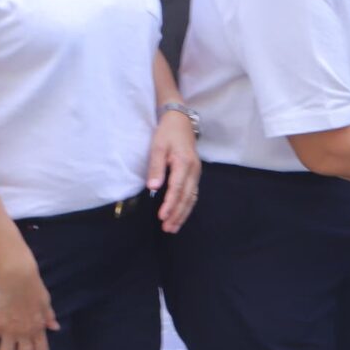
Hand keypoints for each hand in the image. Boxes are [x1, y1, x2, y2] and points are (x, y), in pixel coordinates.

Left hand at [146, 110, 201, 232]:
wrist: (180, 121)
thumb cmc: (167, 133)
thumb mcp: (157, 146)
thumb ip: (156, 167)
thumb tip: (153, 188)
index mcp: (183, 163)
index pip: (177, 188)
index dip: (170, 204)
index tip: (162, 216)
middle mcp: (193, 170)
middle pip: (187, 196)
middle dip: (177, 214)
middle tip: (168, 228)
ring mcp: (196, 172)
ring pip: (192, 197)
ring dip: (183, 213)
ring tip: (173, 227)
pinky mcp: (195, 174)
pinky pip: (193, 193)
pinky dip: (187, 206)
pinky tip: (180, 215)